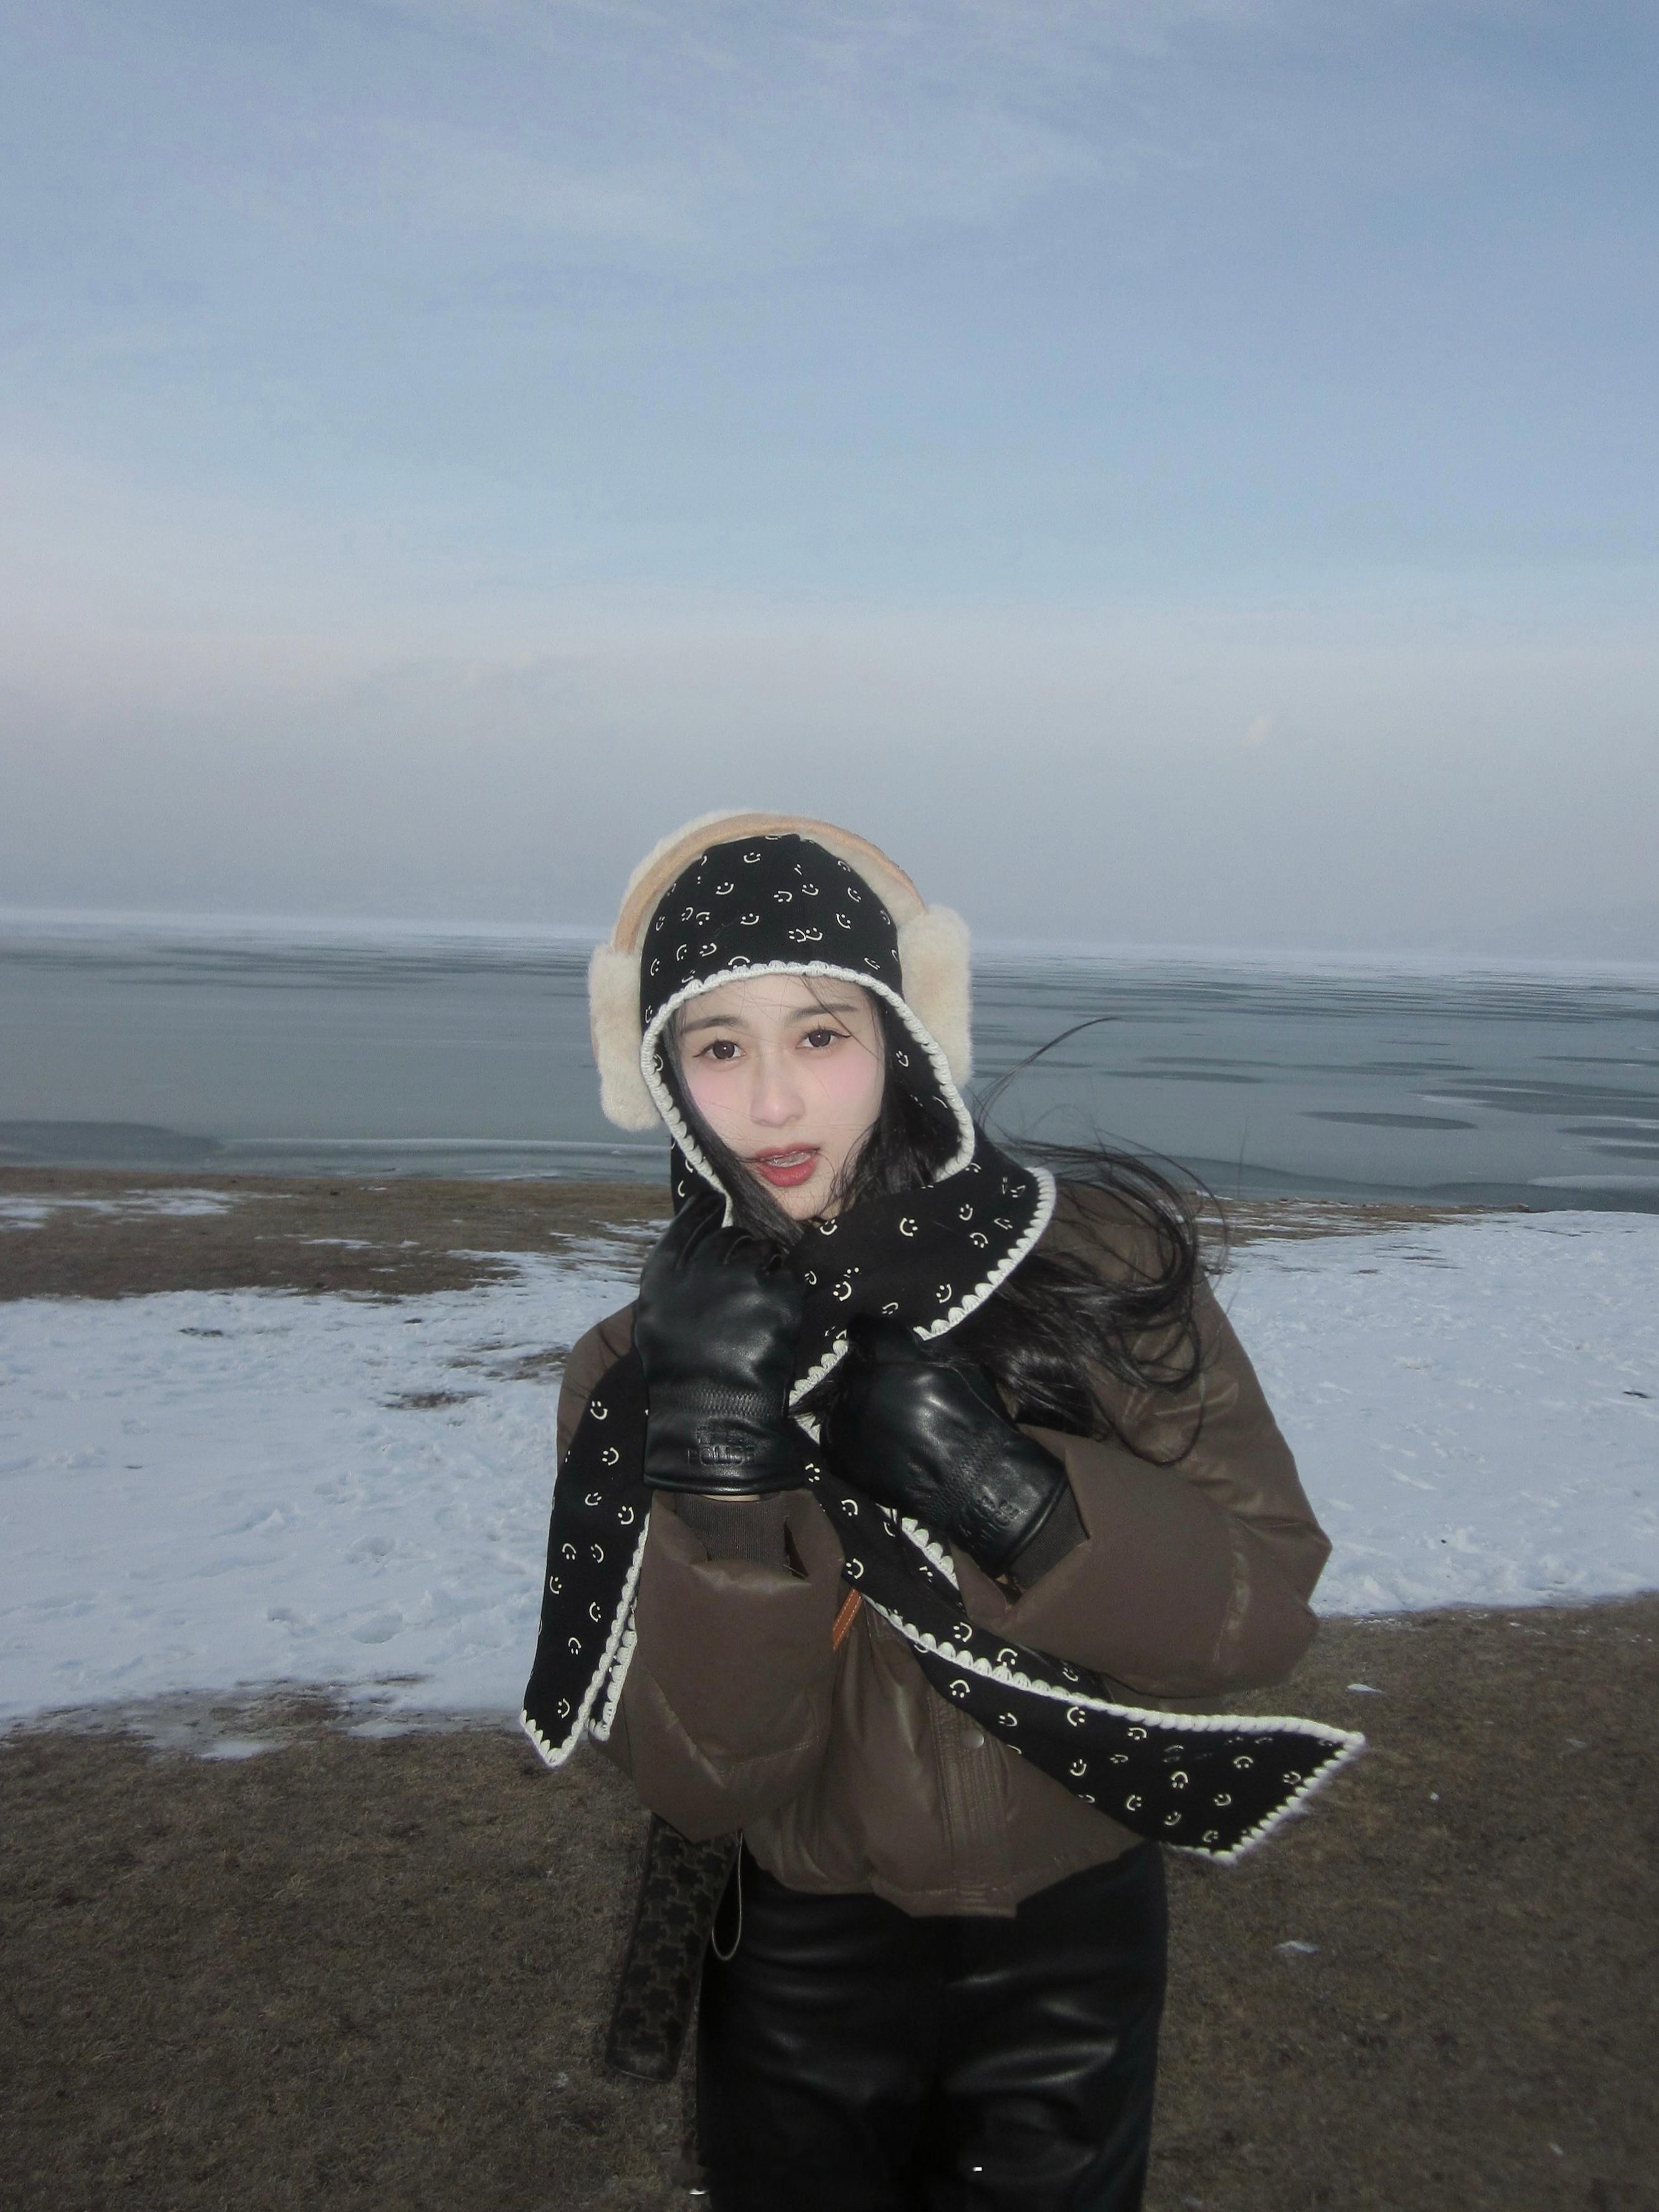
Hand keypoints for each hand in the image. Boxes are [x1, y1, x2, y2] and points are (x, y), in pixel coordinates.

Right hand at [634, 1194, 806, 1495]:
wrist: (711, 1415)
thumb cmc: (679, 1376)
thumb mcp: (656, 1322)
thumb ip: (673, 1281)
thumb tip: (698, 1251)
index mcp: (665, 1277)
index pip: (687, 1225)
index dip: (702, 1211)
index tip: (714, 1201)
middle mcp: (701, 1270)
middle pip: (730, 1236)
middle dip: (740, 1249)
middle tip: (744, 1278)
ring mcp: (741, 1280)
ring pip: (763, 1252)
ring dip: (764, 1270)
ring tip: (758, 1306)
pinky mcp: (776, 1296)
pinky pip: (787, 1279)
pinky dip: (784, 1297)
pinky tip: (774, 1321)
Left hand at [823, 1318, 1068, 1577]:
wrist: (975, 1481)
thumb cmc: (976, 1422)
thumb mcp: (959, 1370)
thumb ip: (923, 1357)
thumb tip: (907, 1353)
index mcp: (892, 1357)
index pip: (865, 1329)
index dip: (871, 1334)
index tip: (874, 1341)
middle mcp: (863, 1384)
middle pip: (853, 1368)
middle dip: (870, 1374)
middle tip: (890, 1389)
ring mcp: (849, 1421)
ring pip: (842, 1402)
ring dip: (860, 1407)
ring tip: (884, 1423)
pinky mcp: (842, 1455)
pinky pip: (836, 1436)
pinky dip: (851, 1437)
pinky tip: (873, 1444)